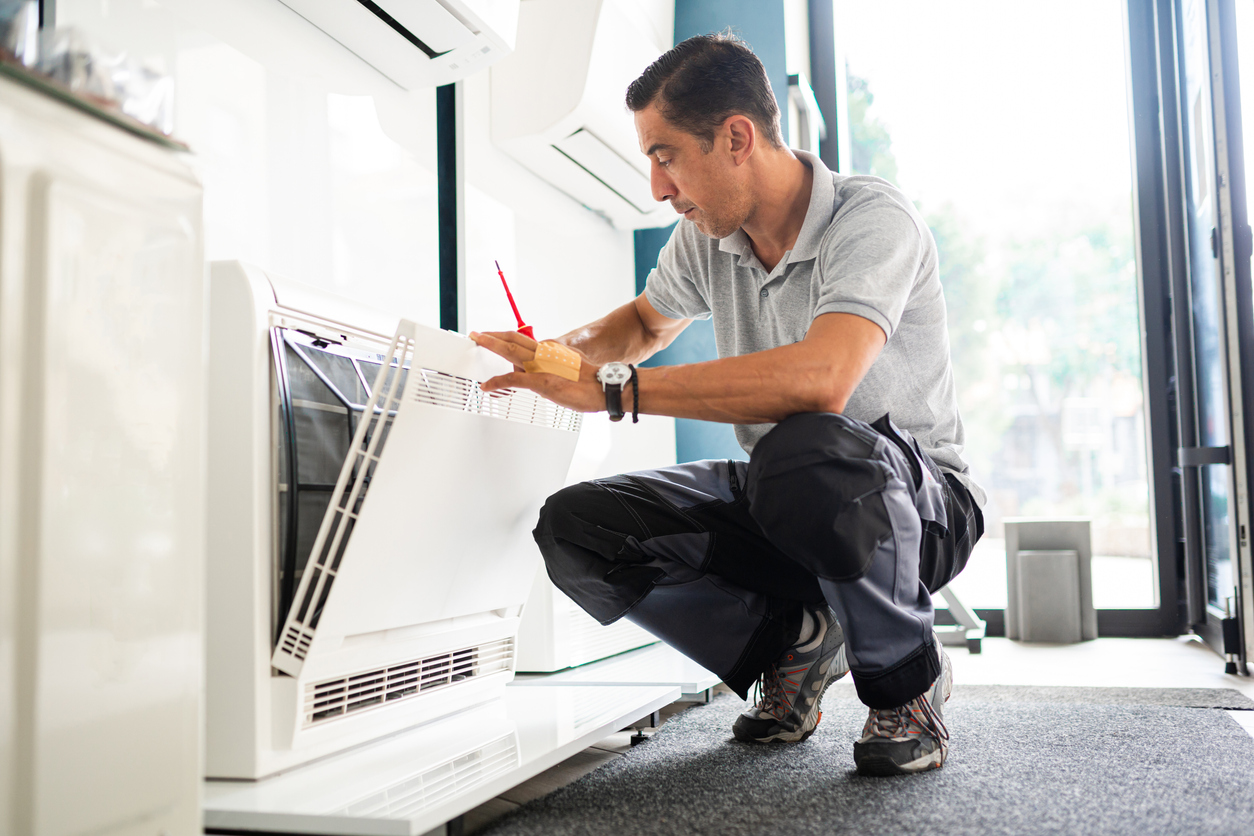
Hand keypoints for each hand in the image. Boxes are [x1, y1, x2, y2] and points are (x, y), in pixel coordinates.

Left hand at [469, 331, 604, 412]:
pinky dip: (496, 382)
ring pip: (509, 351)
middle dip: (493, 335)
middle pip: (513, 339)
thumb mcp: (572, 370)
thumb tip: (548, 375)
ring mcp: (541, 367)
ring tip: (477, 342)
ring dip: (490, 345)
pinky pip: (511, 380)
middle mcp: (544, 354)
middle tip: (477, 333)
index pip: (525, 341)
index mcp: (552, 351)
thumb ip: (556, 369)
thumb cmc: (593, 383)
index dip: (508, 338)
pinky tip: (487, 386)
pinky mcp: (539, 381)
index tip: (497, 337)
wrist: (605, 387)